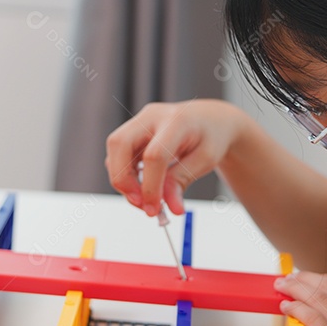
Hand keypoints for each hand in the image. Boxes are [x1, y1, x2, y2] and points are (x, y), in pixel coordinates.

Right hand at [104, 100, 248, 216]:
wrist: (210, 120)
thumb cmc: (211, 136)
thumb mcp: (205, 160)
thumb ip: (182, 181)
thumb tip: (171, 208)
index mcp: (176, 121)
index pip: (154, 155)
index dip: (150, 186)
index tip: (154, 209)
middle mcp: (152, 116)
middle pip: (120, 144)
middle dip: (122, 179)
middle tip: (139, 204)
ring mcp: (139, 121)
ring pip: (115, 150)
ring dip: (123, 180)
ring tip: (145, 198)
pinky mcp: (133, 131)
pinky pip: (119, 154)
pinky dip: (126, 174)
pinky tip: (143, 185)